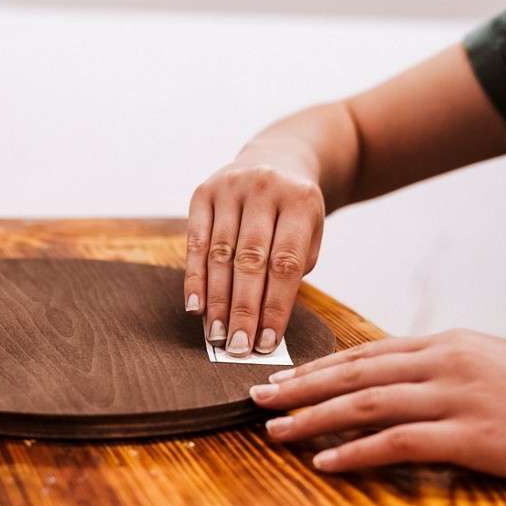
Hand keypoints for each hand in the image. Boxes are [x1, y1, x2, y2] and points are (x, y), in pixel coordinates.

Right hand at [185, 157, 324, 355]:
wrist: (278, 159)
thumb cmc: (294, 213)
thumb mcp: (311, 233)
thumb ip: (291, 271)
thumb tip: (263, 324)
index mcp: (300, 200)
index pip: (285, 263)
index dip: (274, 306)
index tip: (267, 343)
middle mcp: (264, 188)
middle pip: (250, 260)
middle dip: (242, 309)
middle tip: (237, 347)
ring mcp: (230, 187)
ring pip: (219, 254)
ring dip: (216, 300)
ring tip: (216, 336)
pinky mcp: (203, 192)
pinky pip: (195, 242)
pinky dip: (194, 278)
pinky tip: (195, 307)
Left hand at [249, 329, 505, 487]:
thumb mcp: (497, 369)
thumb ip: (446, 372)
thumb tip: (399, 382)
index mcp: (450, 343)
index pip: (366, 353)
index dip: (316, 368)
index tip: (278, 379)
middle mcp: (447, 361)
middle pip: (355, 373)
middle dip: (299, 388)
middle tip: (255, 400)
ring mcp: (461, 396)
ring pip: (367, 403)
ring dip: (313, 419)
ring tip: (273, 432)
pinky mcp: (477, 435)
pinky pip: (400, 443)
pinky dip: (355, 452)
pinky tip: (324, 462)